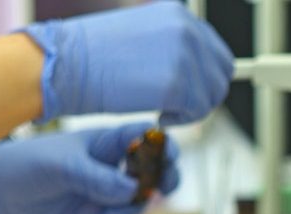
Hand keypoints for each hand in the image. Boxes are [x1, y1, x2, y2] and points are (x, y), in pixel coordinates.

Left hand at [0, 123, 179, 213]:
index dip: (161, 145)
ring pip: (139, 195)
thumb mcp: (64, 167)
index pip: (144, 137)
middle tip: (160, 190)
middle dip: (162, 178)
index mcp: (105, 140)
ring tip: (124, 208)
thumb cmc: (24, 165)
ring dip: (139, 203)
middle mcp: (109, 163)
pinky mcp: (95, 211)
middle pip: (152, 167)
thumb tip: (133, 190)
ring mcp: (104, 188)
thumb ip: (99, 178)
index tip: (166, 159)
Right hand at [23, 0, 233, 124]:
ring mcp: (185, 56)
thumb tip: (198, 72)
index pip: (217, 52)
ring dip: (192, 109)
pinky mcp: (178, 84)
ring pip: (212, 95)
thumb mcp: (144, 37)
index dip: (206, 77)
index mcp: (180, 16)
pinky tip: (159, 115)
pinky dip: (181, 120)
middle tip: (179, 105)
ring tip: (164, 109)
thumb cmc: (94, 56)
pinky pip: (197, 111)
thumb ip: (174, 48)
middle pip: (222, 73)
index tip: (190, 91)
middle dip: (204, 94)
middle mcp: (188, 30)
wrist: (68, 65)